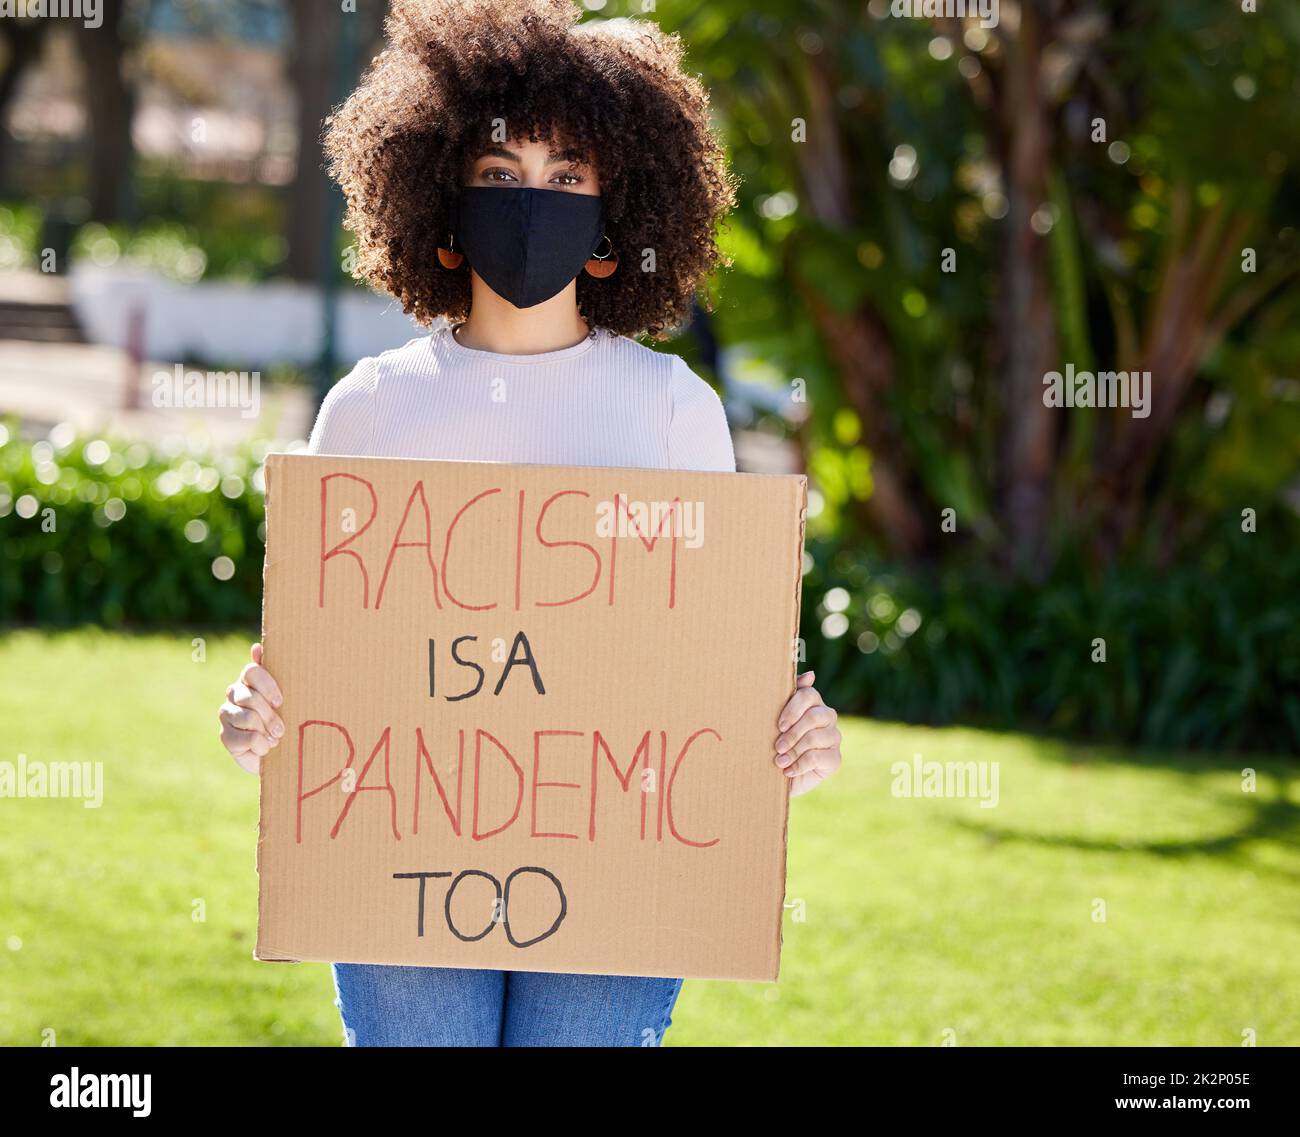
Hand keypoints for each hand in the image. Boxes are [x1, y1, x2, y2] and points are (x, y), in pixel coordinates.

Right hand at [218, 642, 284, 774]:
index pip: (251, 671)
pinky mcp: (225, 736)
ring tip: (275, 739)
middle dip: (270, 716)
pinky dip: (261, 746)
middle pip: (250, 697)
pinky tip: (265, 748)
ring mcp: (227, 714)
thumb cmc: (286, 719)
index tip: (280, 702)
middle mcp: (234, 693)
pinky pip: (247, 738)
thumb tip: (256, 648)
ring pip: (247, 717)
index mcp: (249, 680)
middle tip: (281, 729)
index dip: (267, 686)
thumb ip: (276, 672)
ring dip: (266, 731)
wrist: (279, 753)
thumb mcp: (286, 697)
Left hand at [773, 671, 841, 795]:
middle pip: (815, 716)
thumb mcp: (775, 721)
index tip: (779, 725)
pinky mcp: (835, 758)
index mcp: (812, 703)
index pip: (809, 695)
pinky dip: (799, 765)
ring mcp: (833, 737)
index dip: (793, 709)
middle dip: (793, 733)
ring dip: (794, 751)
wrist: (779, 776)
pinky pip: (818, 757)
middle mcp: (827, 717)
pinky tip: (788, 771)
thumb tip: (811, 675)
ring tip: (779, 761)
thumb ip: (787, 696)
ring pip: (816, 737)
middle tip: (777, 746)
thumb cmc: (776, 743)